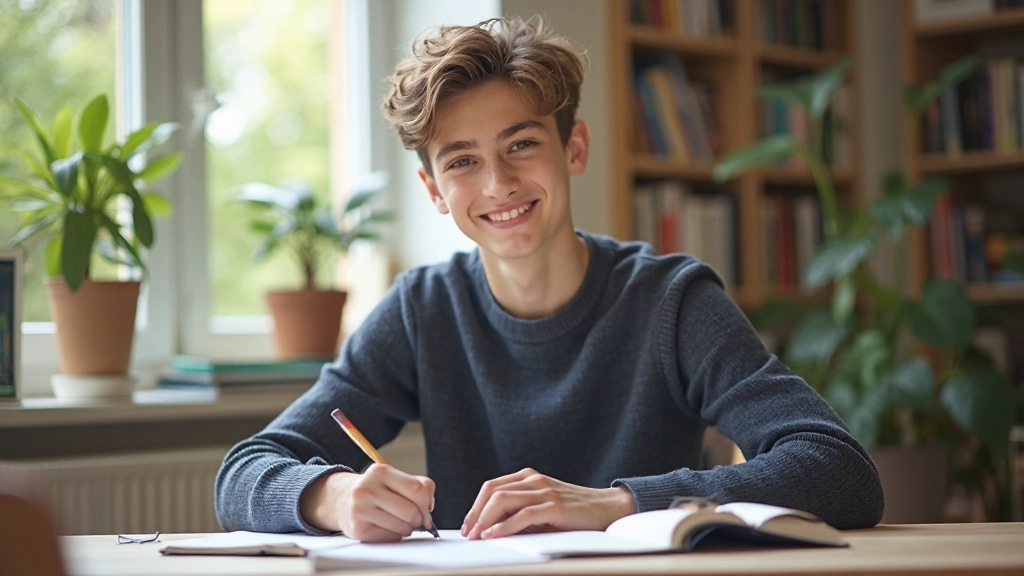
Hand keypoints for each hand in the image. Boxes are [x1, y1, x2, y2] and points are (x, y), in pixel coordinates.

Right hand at [300, 464, 434, 541]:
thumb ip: (420, 486)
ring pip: (403, 527)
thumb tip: (429, 507)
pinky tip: (385, 527)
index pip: (417, 490)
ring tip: (398, 522)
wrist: (342, 500)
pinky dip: (394, 535)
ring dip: (407, 529)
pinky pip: (391, 538)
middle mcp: (367, 488)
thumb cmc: (377, 490)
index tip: (426, 511)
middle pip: (411, 512)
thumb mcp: (395, 479)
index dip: (427, 504)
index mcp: (380, 471)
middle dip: (418, 519)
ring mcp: (360, 509)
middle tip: (413, 519)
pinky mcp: (357, 529)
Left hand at [462, 468, 635, 539]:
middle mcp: (534, 480)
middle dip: (476, 513)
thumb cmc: (573, 512)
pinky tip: (494, 535)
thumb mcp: (542, 508)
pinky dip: (504, 526)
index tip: (468, 525)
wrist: (607, 509)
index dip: (475, 506)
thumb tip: (491, 528)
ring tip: (477, 536)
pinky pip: (523, 514)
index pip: (492, 487)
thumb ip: (519, 512)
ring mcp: (544, 491)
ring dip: (485, 519)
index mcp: (529, 477)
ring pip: (503, 500)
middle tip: (468, 533)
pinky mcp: (554, 506)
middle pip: (493, 491)